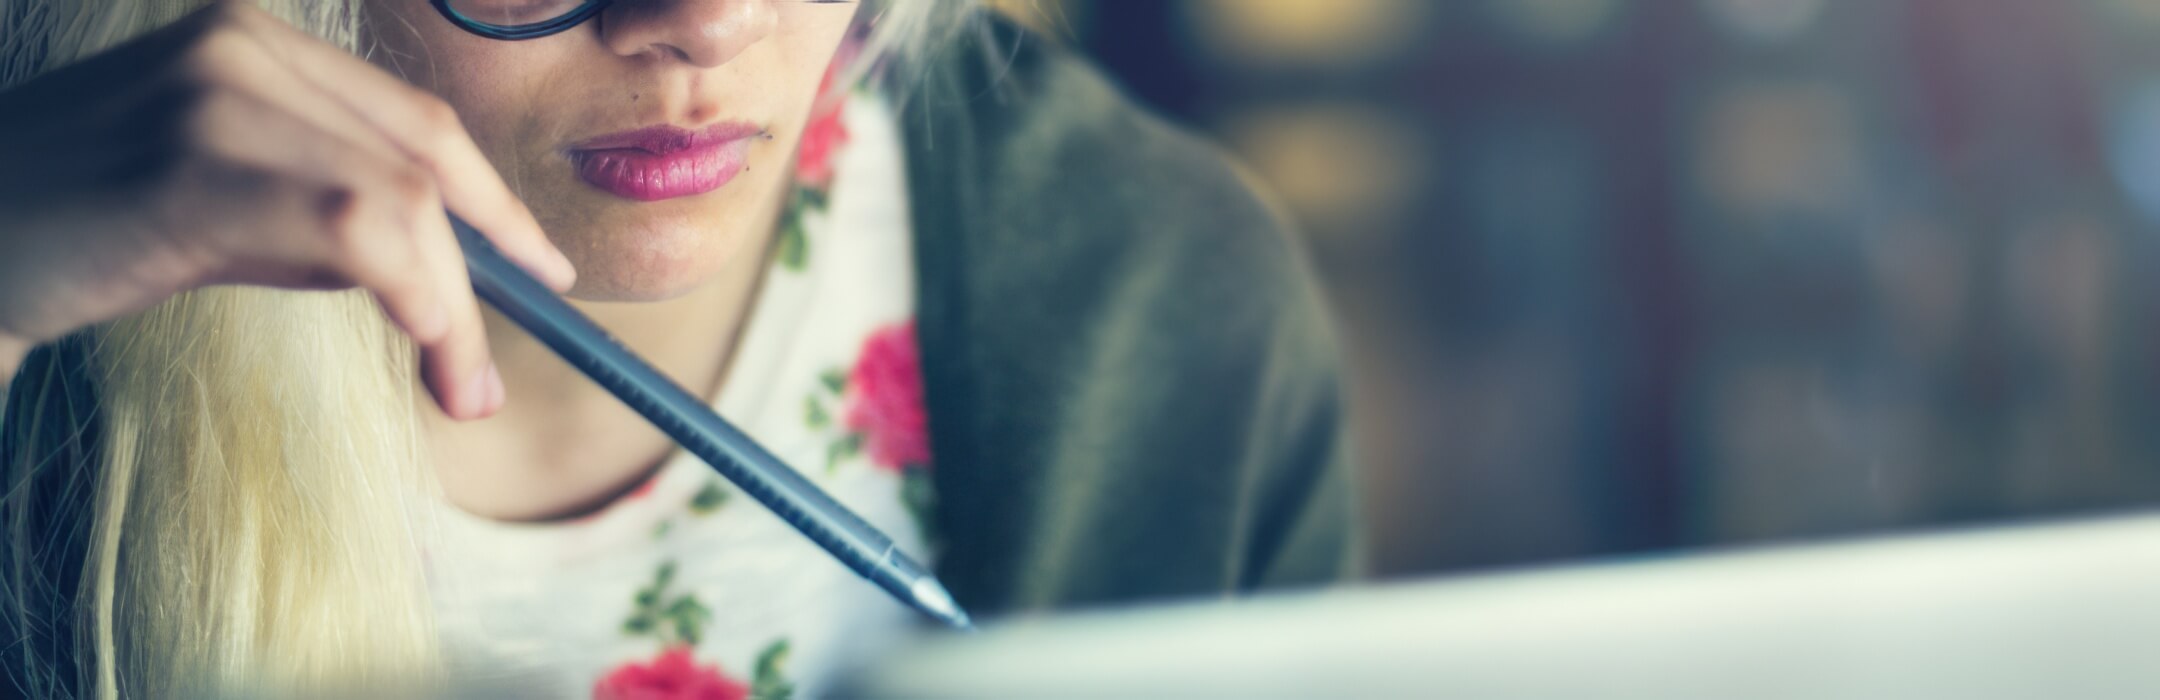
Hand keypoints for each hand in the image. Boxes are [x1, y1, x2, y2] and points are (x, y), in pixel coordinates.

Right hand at [0, 1, 575, 418]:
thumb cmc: (91, 228)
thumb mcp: (226, 197)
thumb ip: (331, 208)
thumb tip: (447, 276)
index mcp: (255, 40)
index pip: (416, 120)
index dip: (492, 201)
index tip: (543, 267)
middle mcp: (241, 47)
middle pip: (421, 161)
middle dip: (482, 271)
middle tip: (487, 375)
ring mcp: (216, 96)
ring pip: (401, 200)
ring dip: (451, 307)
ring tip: (458, 385)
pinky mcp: (192, 165)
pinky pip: (357, 231)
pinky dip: (414, 299)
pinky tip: (424, 352)